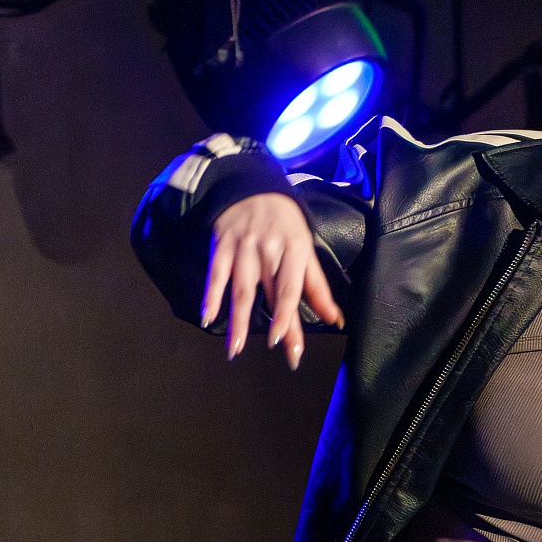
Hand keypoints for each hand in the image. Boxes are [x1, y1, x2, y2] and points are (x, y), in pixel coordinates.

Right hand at [200, 193, 343, 365]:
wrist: (249, 184)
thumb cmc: (284, 223)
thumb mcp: (305, 248)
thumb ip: (317, 286)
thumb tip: (334, 319)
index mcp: (294, 249)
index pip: (290, 289)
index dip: (286, 316)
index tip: (284, 342)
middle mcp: (268, 249)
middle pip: (269, 295)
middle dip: (275, 328)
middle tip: (280, 357)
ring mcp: (243, 247)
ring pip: (240, 289)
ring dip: (238, 321)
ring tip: (234, 349)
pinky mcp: (222, 245)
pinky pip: (215, 273)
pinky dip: (211, 296)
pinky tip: (208, 318)